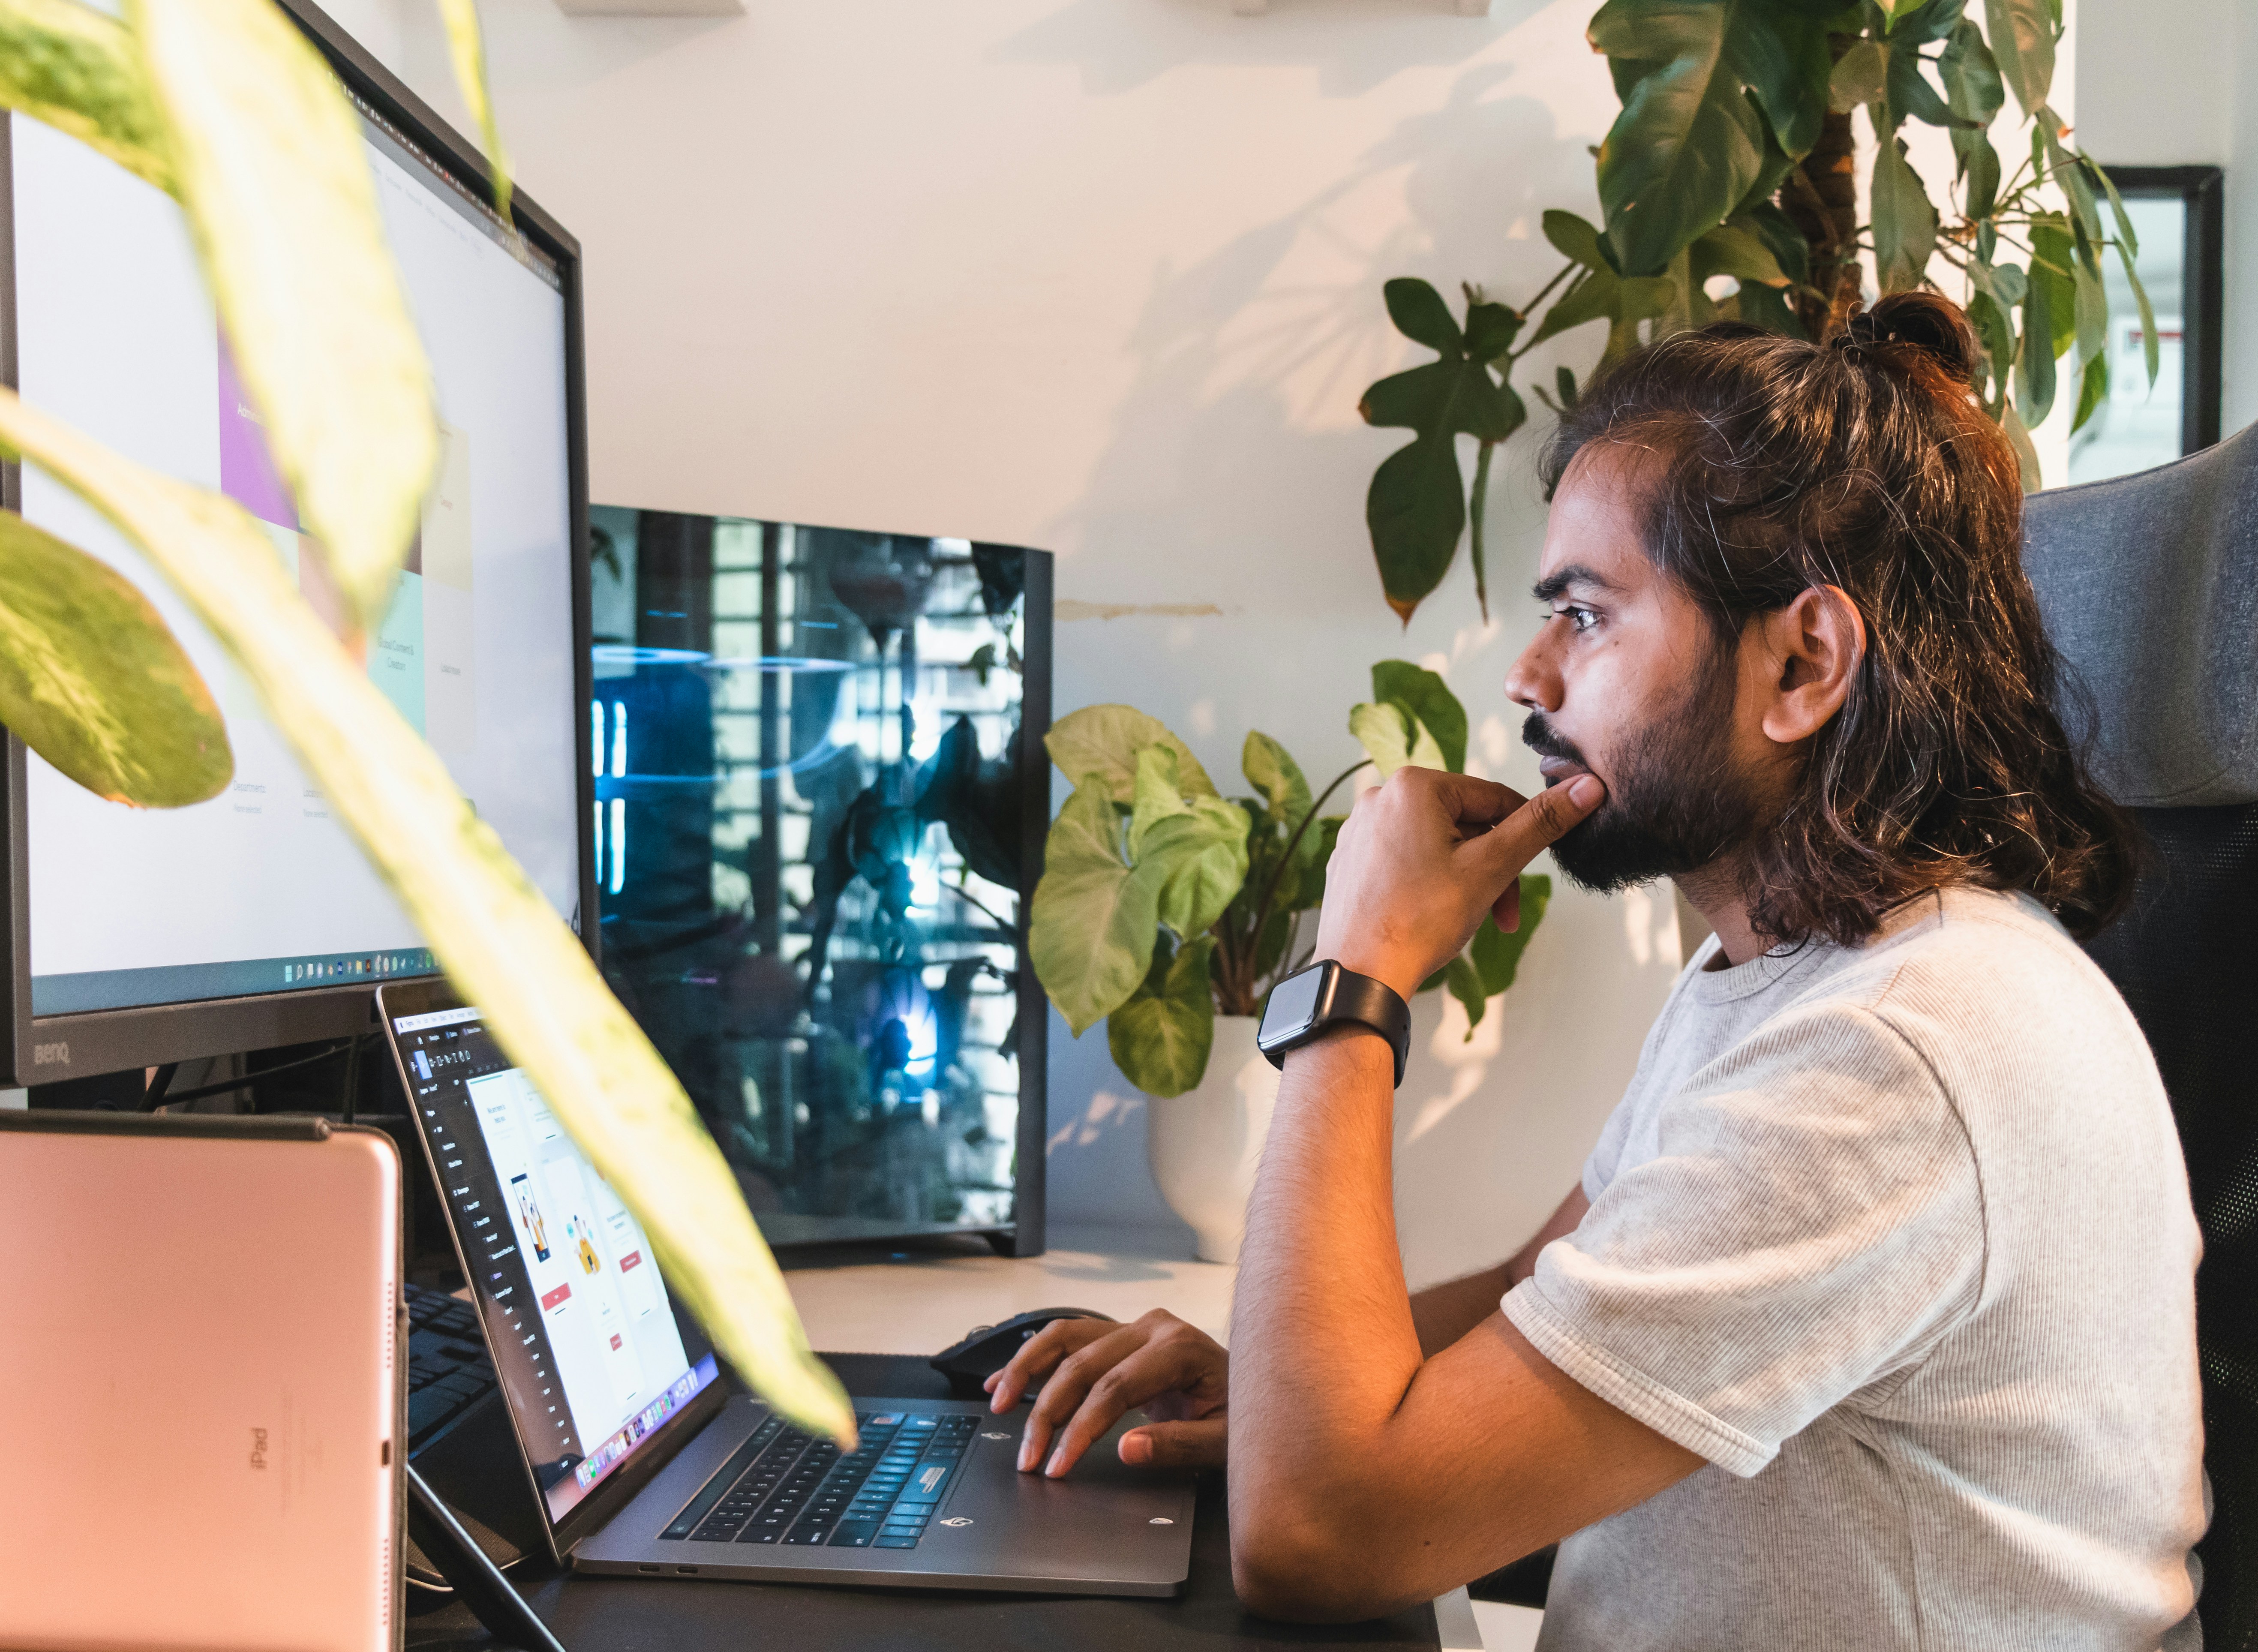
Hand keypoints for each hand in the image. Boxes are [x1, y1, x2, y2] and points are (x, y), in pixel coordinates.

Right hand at [982, 1309, 1228, 1477]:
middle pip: (1082, 1364)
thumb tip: (1124, 1449)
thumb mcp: (1223, 1441)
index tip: (1058, 1464)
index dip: (1080, 1428)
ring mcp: (1137, 1327)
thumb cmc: (1245, 1417)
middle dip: (1047, 1412)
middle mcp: (1154, 1327)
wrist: (1259, 1393)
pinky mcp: (1123, 1334)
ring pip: (1066, 1337)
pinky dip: (1035, 1357)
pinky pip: (1070, 1339)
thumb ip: (1176, 1445)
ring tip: (997, 1402)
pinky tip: (1006, 1378)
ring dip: (1027, 1370)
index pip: (1114, 1388)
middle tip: (1029, 1457)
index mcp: (1180, 1348)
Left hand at [1312, 768, 1604, 1000]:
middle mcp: (1379, 797)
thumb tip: (1587, 787)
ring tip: (1468, 919)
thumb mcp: (1492, 868)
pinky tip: (1430, 917)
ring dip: (1464, 879)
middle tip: (1503, 912)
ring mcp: (1359, 830)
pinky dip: (1428, 884)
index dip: (1522, 836)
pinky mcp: (1350, 861)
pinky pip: (1405, 861)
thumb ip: (1540, 824)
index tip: (1532, 873)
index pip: (1493, 798)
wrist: (1359, 975)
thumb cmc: (1419, 921)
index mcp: (1413, 786)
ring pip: (1436, 844)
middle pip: (1464, 824)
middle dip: (1491, 868)